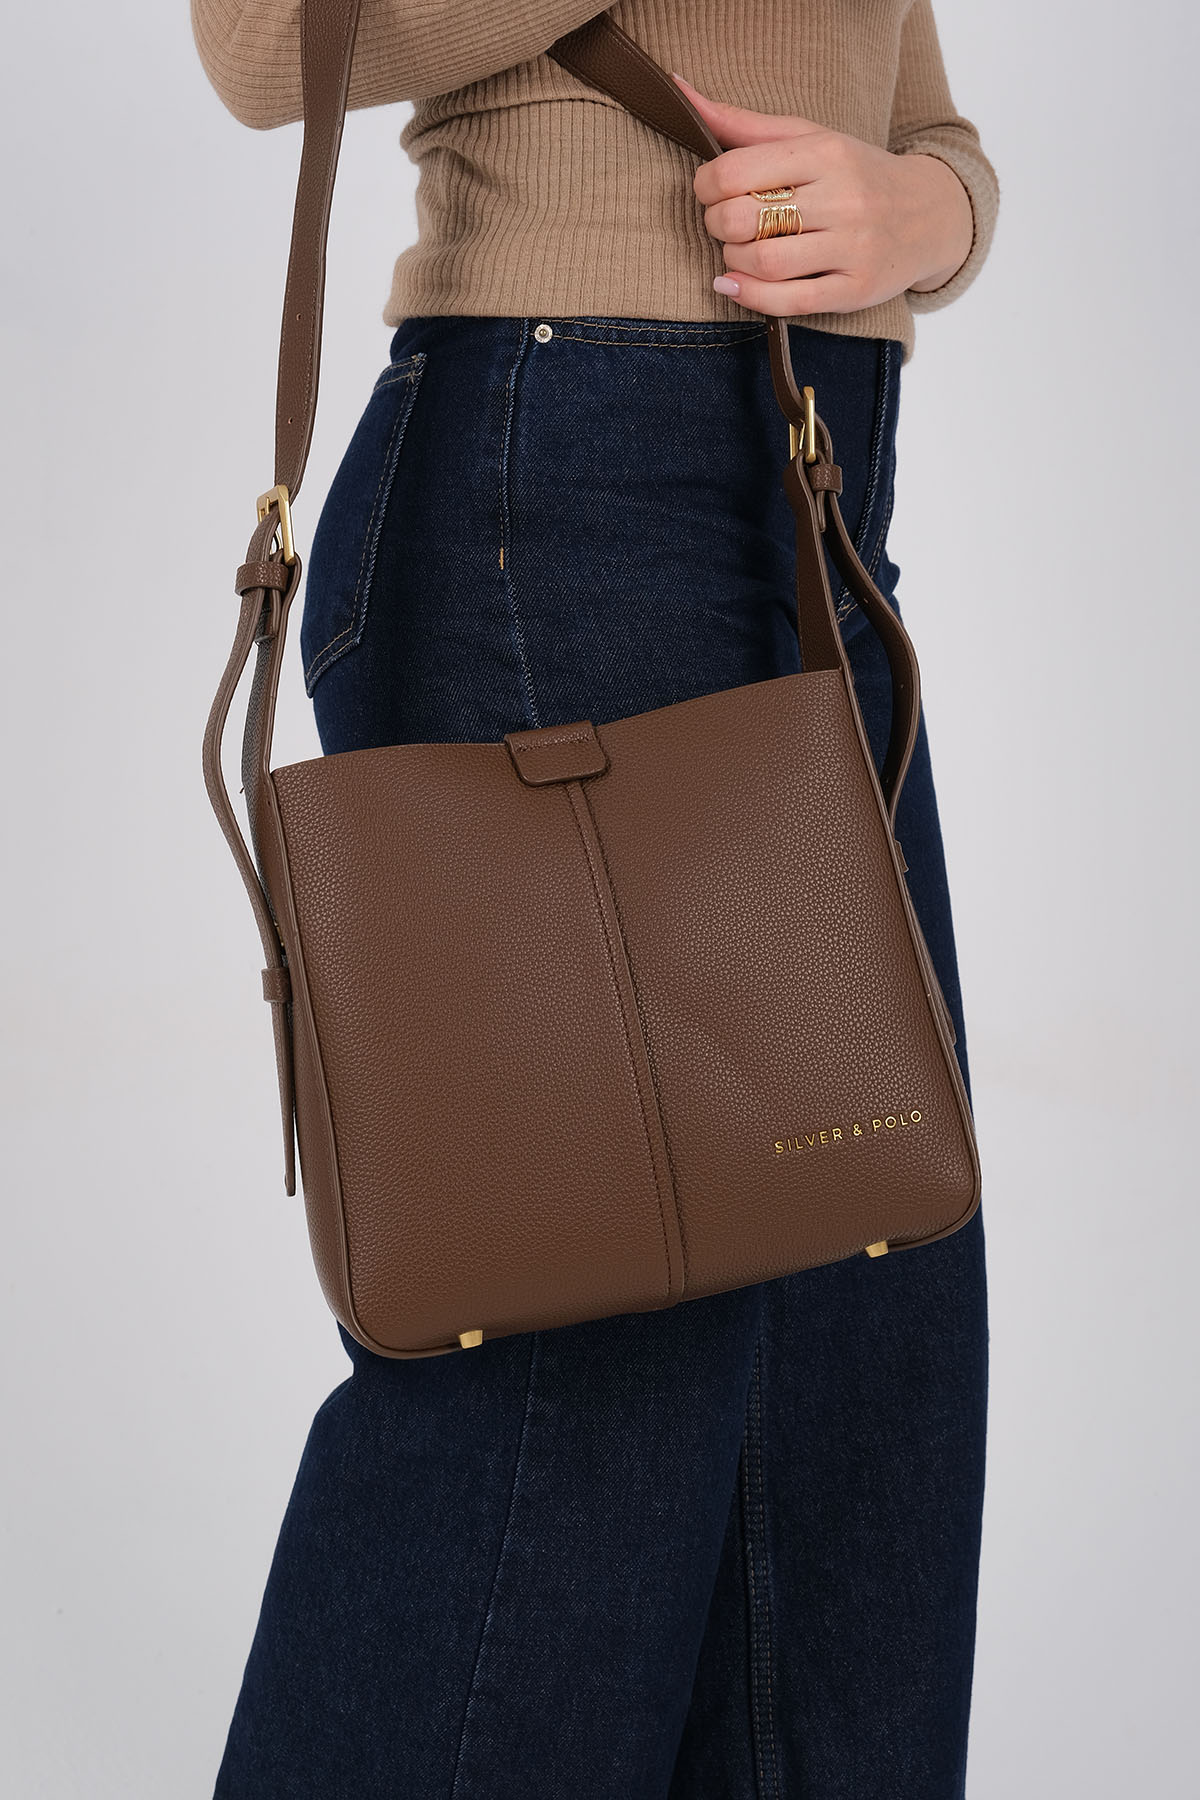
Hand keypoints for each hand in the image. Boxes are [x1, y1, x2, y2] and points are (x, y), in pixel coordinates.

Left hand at [672, 72, 973, 315]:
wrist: (930, 215)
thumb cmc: (857, 175)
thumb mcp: (809, 138)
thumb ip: (745, 125)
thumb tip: (681, 93)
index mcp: (826, 153)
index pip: (737, 170)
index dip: (705, 185)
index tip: (709, 191)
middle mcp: (843, 198)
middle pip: (745, 218)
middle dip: (717, 224)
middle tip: (723, 224)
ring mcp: (852, 247)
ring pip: (764, 262)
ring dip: (733, 261)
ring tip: (737, 252)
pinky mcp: (856, 290)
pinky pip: (790, 302)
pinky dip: (751, 297)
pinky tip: (735, 285)